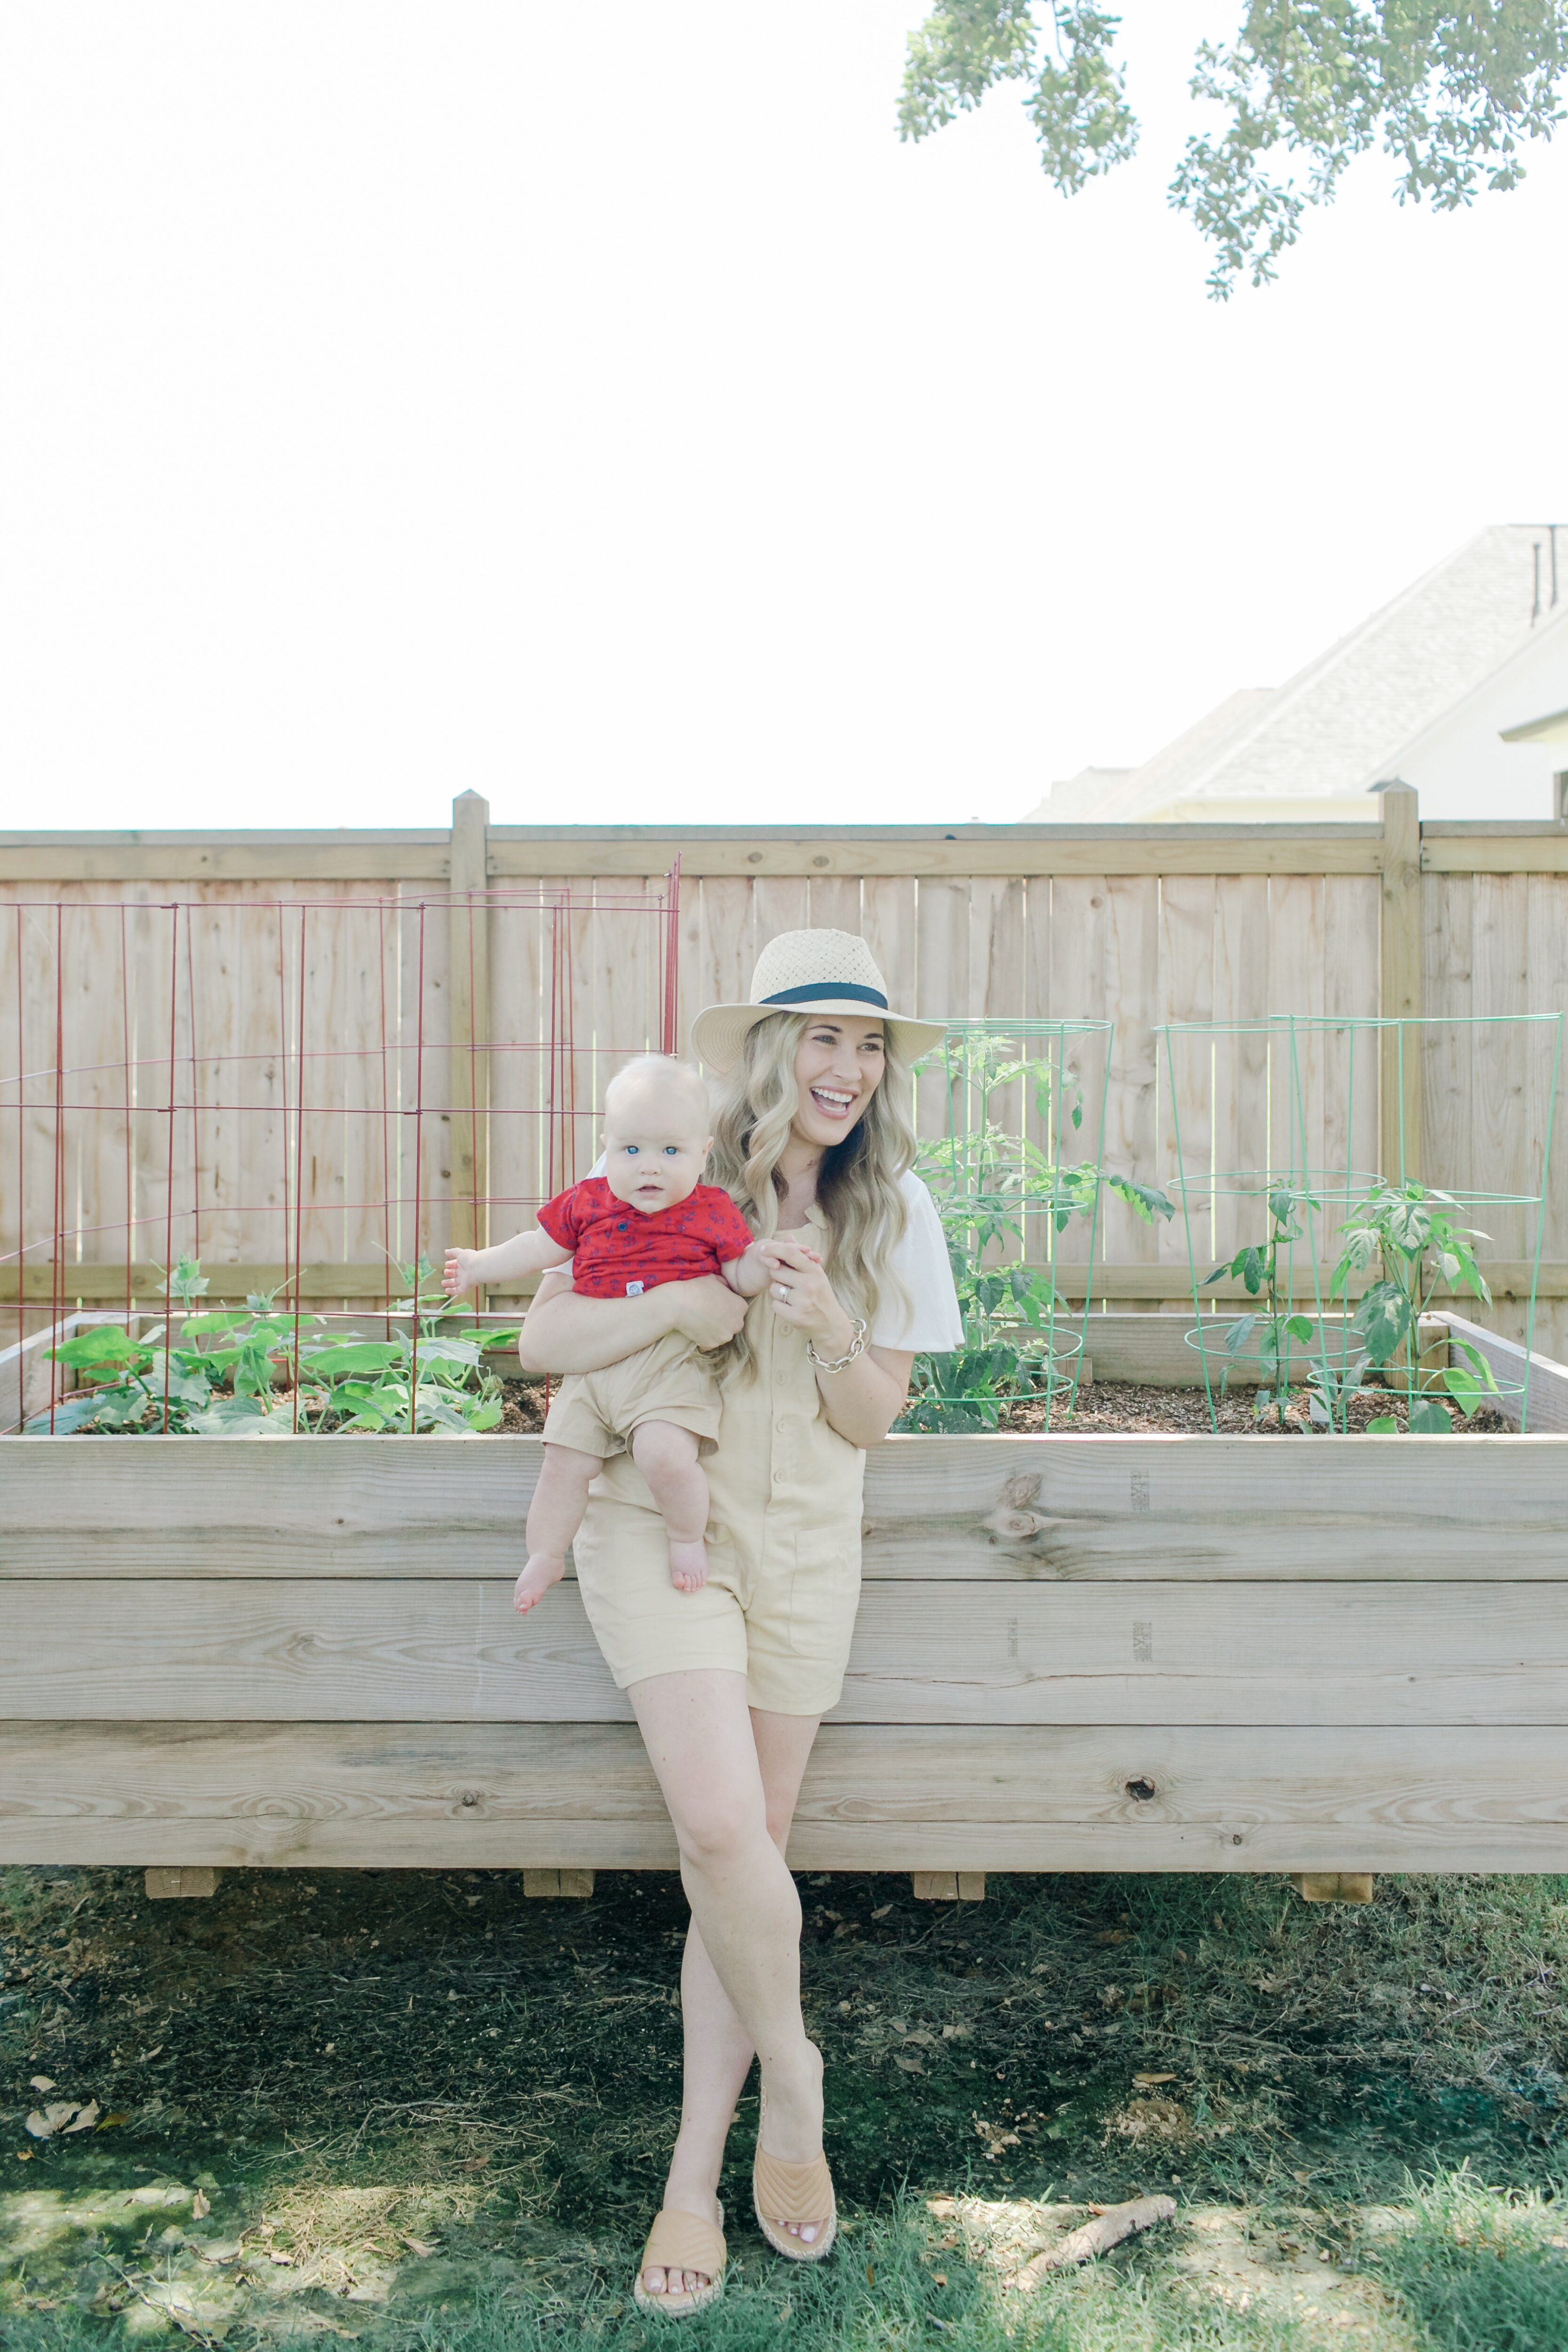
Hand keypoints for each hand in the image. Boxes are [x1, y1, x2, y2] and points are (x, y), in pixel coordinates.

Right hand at [442, 1247, 481, 1297]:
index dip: (450, 1264)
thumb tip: (446, 1251)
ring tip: (443, 1282)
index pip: (455, 1264)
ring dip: (449, 1283)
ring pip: (455, 1283)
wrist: (478, 1268)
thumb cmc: (470, 1259)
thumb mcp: (460, 1253)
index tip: (446, 1264)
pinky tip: (447, 1290)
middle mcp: (464, 1271)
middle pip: (455, 1273)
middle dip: (449, 1273)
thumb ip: (452, 1252)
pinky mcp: (465, 1287)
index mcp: (463, 1263)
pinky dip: (452, 1291)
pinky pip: (458, 1290)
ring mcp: (464, 1280)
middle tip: (446, 1271)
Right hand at [663, 1275, 749, 1351]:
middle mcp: (737, 1323)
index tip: (716, 1305)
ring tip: (701, 1323)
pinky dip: (704, 1339)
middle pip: (732, 1324)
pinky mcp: (712, 1345)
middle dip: (724, 1321)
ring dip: (715, 1331)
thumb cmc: (697, 1289)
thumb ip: (725, 1284)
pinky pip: (710, 1343)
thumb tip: (726, 1287)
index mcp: (741, 1307)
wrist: (679, 1304)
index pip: (738, 1309)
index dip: (727, 1307)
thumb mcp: (714, 1279)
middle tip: (709, 1314)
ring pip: (723, 1335)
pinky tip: (696, 1331)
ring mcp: (725, 1336)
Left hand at [758, 1238, 853, 1352]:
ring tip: (791, 1297)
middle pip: (777, 1271)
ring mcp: (802, 1301)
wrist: (831, 1324)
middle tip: (787, 1282)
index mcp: (814, 1271)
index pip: (791, 1253)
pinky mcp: (795, 1316)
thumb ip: (801, 1255)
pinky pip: (774, 1305)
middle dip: (776, 1275)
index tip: (763, 1250)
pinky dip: (779, 1306)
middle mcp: (809, 1284)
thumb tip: (787, 1236)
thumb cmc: (821, 1295)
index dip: (774, 1249)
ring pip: (773, 1289)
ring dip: (778, 1292)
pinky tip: (791, 1308)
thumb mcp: (815, 1274)